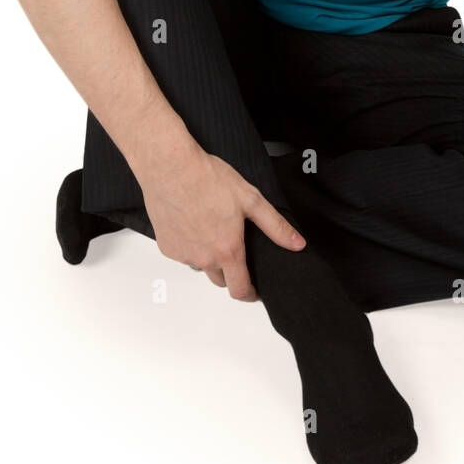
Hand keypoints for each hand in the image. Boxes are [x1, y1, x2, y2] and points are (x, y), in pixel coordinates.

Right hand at [135, 137, 305, 300]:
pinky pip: (183, 255)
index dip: (250, 294)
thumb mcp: (251, 199)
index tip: (254, 292)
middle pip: (221, 280)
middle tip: (235, 249)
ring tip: (213, 229)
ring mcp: (183, 254)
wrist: (171, 168)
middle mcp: (204, 258)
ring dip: (209, 257)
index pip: (240, 289)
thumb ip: (275, 226)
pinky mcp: (166, 247)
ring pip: (201, 266)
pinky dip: (190, 246)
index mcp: (227, 250)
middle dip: (230, 272)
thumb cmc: (207, 180)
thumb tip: (296, 243)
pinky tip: (193, 223)